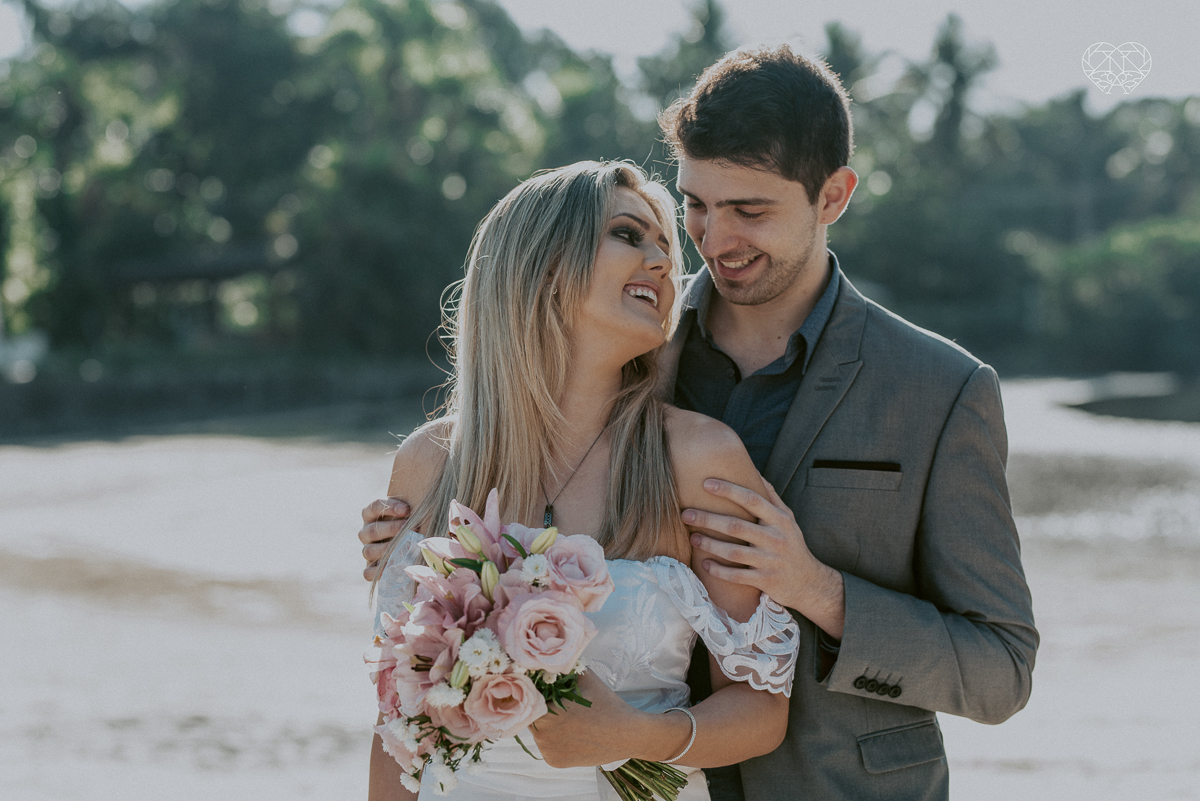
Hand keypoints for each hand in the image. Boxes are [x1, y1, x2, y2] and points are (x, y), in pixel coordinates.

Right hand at [360, 498, 410, 581]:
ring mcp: (368, 551)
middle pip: (372, 530)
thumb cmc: (414, 524)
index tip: (406, 509)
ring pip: (368, 551)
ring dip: (388, 550)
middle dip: (392, 529)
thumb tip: (427, 506)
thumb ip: (414, 511)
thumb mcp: (412, 515)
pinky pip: (367, 572)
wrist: (412, 549)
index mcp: (372, 515)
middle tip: (412, 528)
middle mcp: (367, 533)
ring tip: (407, 550)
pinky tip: (394, 568)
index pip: (374, 508)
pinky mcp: (370, 568)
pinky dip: (378, 572)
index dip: (388, 507)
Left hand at [529, 672, 683, 767]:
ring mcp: (547, 751)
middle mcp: (541, 736)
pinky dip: (555, 741)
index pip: (529, 699)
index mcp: (545, 712)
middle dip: (542, 709)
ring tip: (569, 719)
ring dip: (548, 725)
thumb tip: (546, 658)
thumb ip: (563, 666)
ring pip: (539, 733)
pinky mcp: (555, 763)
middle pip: (532, 716)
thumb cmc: (606, 703)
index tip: (546, 689)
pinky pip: (547, 747)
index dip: (536, 693)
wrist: (627, 734)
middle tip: (560, 703)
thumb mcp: (585, 676)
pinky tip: (572, 734)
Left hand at [683, 476, 845, 638]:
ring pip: (734, 552)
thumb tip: (754, 472)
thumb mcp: (789, 519)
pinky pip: (738, 576)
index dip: (728, 490)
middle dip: (708, 519)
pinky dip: (720, 571)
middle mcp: (776, 538)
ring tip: (692, 538)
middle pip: (736, 526)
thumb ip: (772, 497)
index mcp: (780, 520)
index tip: (706, 483)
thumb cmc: (792, 545)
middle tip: (686, 514)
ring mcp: (771, 561)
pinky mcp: (766, 581)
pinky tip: (705, 564)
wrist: (810, 583)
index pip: (752, 499)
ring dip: (709, 544)